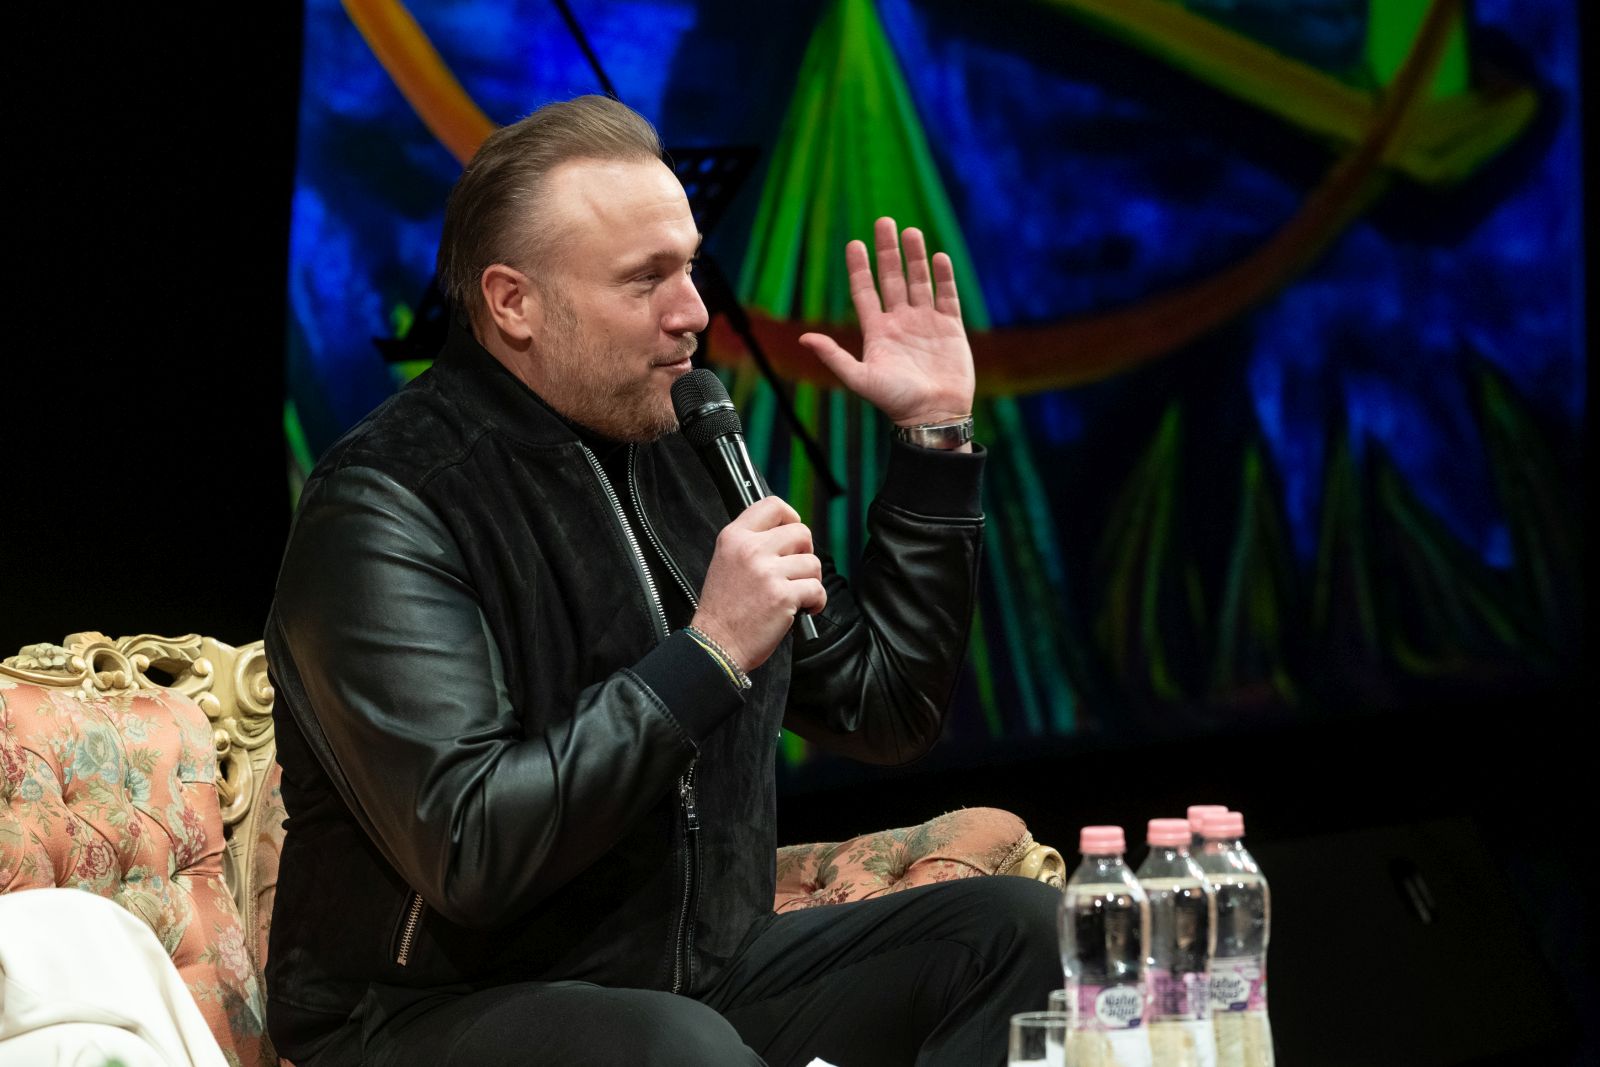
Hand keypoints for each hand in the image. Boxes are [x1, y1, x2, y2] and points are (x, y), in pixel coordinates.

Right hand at [690, 496, 825, 671]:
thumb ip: (751, 543)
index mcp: (734, 537)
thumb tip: (788, 533)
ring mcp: (767, 572)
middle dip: (805, 553)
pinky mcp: (783, 596)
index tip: (793, 536)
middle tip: (795, 571)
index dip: (791, 517)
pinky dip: (816, 602)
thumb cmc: (723, 609)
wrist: (715, 644)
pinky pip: (817, 589)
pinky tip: (802, 609)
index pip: (773, 505)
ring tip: (794, 594)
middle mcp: (750, 550)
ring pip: (813, 563)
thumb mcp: (725, 561)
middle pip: (801, 532)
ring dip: (810, 581)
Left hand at [798, 216, 974, 427]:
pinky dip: (943, 277)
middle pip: (892, 278)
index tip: (854, 244)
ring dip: (915, 257)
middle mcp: (900, 322)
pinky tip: (938, 257)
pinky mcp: (951, 328)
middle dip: (887, 251)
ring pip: (919, 281)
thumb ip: (834, 357)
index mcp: (877, 332)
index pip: (865, 292)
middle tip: (883, 222)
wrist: (932, 415)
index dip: (859, 269)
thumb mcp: (860, 379)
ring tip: (911, 232)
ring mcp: (926, 323)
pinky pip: (947, 296)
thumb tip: (804, 338)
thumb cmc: (895, 401)